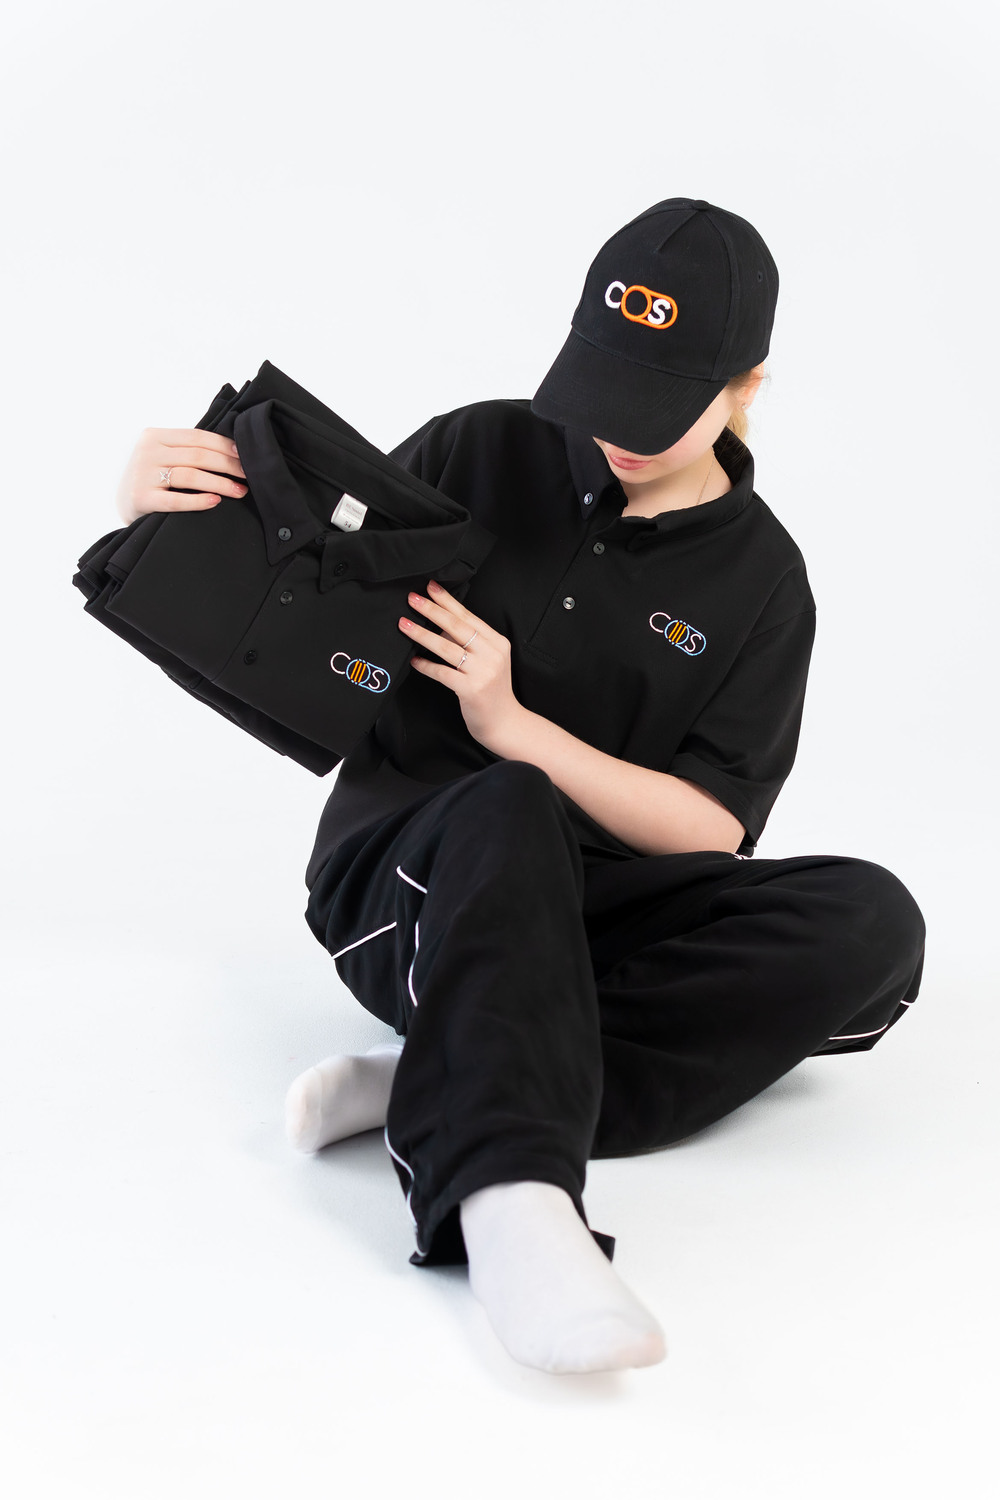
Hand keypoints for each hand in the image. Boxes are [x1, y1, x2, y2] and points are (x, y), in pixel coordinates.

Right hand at [114, 427, 248, 523]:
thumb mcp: (163, 455)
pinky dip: (198, 500)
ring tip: (240, 491)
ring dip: (220, 483)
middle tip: (249, 475)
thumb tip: (233, 450)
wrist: (121, 502)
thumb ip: (187, 449)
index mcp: (155, 435)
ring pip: (190, 475)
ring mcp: (143, 475)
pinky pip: (175, 500)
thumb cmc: (151, 478)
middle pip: (198, 455)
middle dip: (228, 465)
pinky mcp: (142, 498)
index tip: (246, 455)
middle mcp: (148, 451)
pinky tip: (215, 501)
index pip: (198, 437)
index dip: (224, 446)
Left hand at [399, 580, 524, 751]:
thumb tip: (437, 626)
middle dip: (432, 610)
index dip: (448, 601)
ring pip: (447, 647)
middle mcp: (493, 654)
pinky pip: (442, 672)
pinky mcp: (472, 690)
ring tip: (404, 624)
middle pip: (457, 627)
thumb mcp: (487, 662)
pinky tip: (413, 660)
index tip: (430, 587)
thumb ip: (467, 643)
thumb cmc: (491, 691)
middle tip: (412, 598)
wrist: (504, 723)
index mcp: (498, 642)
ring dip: (422, 634)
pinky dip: (426, 665)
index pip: (469, 616)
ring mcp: (483, 672)